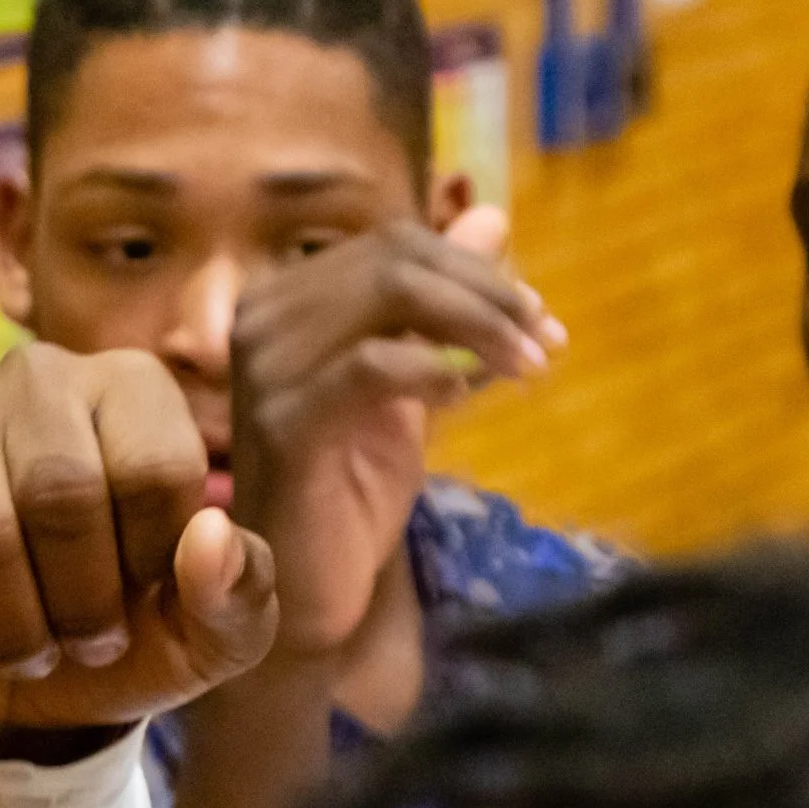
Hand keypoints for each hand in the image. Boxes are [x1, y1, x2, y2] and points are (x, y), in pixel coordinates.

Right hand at [0, 343, 278, 729]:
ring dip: (12, 624)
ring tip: (30, 647)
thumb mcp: (210, 638)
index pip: (157, 467)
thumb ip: (240, 592)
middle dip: (80, 601)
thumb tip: (210, 536)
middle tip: (84, 644)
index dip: (151, 563)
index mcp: (134, 389)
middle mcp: (40, 376)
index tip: (142, 599)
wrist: (18, 684)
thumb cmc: (128, 636)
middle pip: (62, 490)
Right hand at [231, 208, 562, 654]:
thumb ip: (447, 310)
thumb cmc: (350, 489)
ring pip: (389, 294)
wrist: (303, 590)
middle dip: (487, 291)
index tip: (538, 315)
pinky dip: (438, 368)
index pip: (394, 243)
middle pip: (396, 257)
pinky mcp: (285, 425)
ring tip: (529, 366)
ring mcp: (266, 370)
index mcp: (287, 300)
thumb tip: (493, 217)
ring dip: (478, 325)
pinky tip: (469, 396)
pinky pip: (374, 366)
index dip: (477, 267)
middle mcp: (263, 319)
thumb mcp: (414, 385)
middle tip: (545, 337)